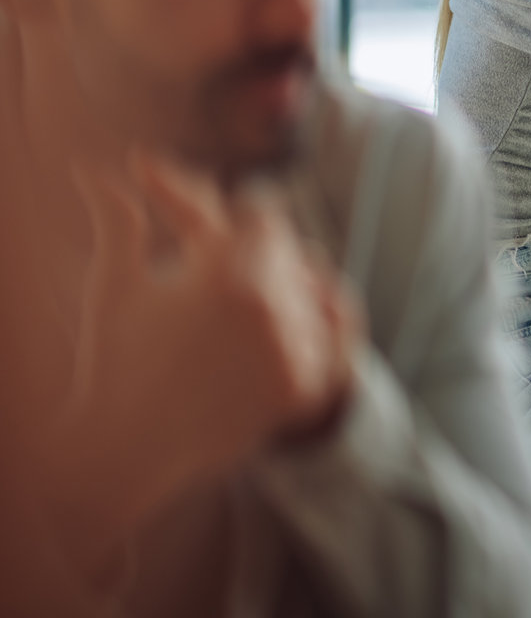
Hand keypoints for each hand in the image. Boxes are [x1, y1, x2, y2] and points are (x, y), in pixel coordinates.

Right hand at [37, 151, 361, 571]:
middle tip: (235, 259)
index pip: (264, 212)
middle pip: (292, 250)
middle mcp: (269, 309)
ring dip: (292, 284)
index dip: (246, 212)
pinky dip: (320, 321)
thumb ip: (122, 218)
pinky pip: (335, 332)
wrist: (123, 453)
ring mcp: (292, 351)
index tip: (232, 217)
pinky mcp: (305, 389)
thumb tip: (108, 165)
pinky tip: (290, 322)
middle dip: (262, 251)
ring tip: (252, 299)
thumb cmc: (113, 359)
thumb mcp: (118, 283)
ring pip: (315, 287)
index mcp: (224, 273)